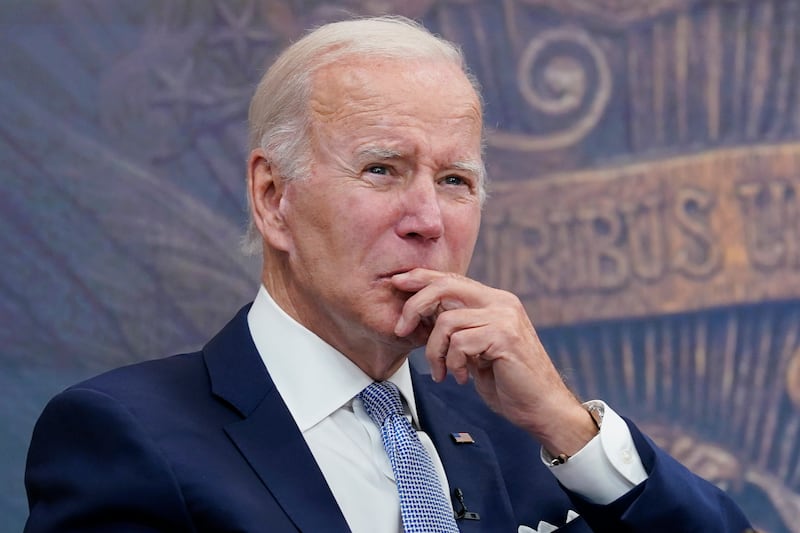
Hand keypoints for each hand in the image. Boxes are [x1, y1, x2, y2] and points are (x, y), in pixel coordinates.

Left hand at [392, 268, 596, 455]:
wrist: (542, 408)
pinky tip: (463, 378)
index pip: (452, 279)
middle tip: (401, 330)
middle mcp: (501, 302)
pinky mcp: (504, 337)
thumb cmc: (509, 382)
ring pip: (447, 321)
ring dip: (435, 351)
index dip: (421, 278)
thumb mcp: (477, 349)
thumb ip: (459, 328)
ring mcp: (504, 317)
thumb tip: (424, 314)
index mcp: (494, 301)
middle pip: (445, 286)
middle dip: (414, 306)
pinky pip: (459, 343)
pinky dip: (453, 363)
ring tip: (442, 372)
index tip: (397, 283)